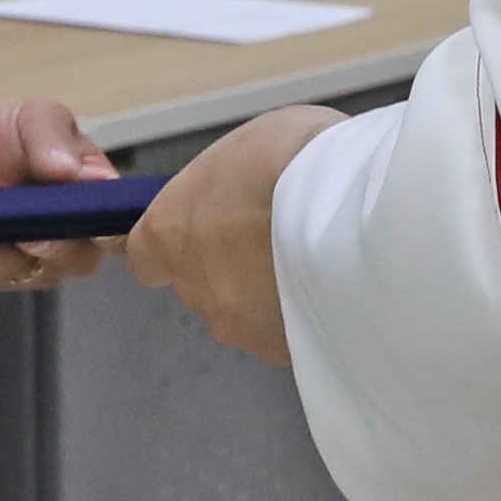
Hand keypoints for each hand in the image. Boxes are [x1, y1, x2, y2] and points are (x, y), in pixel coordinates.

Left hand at [0, 96, 118, 292]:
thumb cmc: (8, 134)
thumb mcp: (34, 118)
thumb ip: (54, 139)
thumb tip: (80, 173)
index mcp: (96, 202)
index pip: (120, 232)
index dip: (108, 232)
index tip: (79, 215)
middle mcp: (74, 242)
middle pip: (76, 259)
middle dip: (47, 239)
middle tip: (22, 211)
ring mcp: (34, 264)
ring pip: (27, 272)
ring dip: (1, 246)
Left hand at [121, 109, 314, 362]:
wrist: (356, 210)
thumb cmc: (296, 158)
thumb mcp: (243, 149)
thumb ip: (224, 189)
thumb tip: (233, 203)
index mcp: (169, 231)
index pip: (145, 257)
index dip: (175, 246)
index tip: (204, 232)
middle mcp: (194, 286)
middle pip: (200, 285)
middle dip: (229, 267)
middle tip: (276, 236)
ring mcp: (237, 325)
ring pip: (243, 315)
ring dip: (266, 295)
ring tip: (314, 264)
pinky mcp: (281, 351)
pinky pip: (285, 334)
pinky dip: (302, 318)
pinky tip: (335, 291)